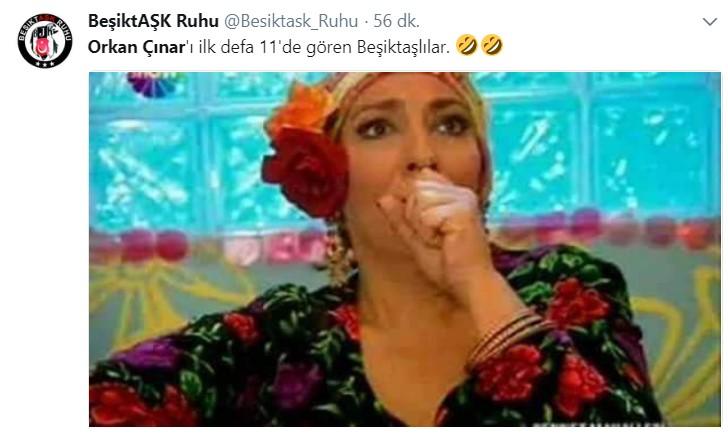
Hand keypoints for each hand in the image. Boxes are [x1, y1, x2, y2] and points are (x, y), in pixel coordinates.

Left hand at [377, 168, 495, 304]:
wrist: (469, 285)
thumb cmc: (447, 265)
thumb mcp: (415, 239)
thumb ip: (400, 218)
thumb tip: (383, 198)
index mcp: (452, 195)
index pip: (415, 184)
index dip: (412, 210)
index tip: (431, 232)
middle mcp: (460, 192)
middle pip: (414, 190)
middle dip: (415, 218)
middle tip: (437, 239)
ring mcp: (464, 199)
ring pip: (418, 199)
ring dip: (423, 227)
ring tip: (442, 241)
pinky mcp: (463, 210)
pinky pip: (426, 215)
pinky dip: (429, 234)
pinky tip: (446, 243)